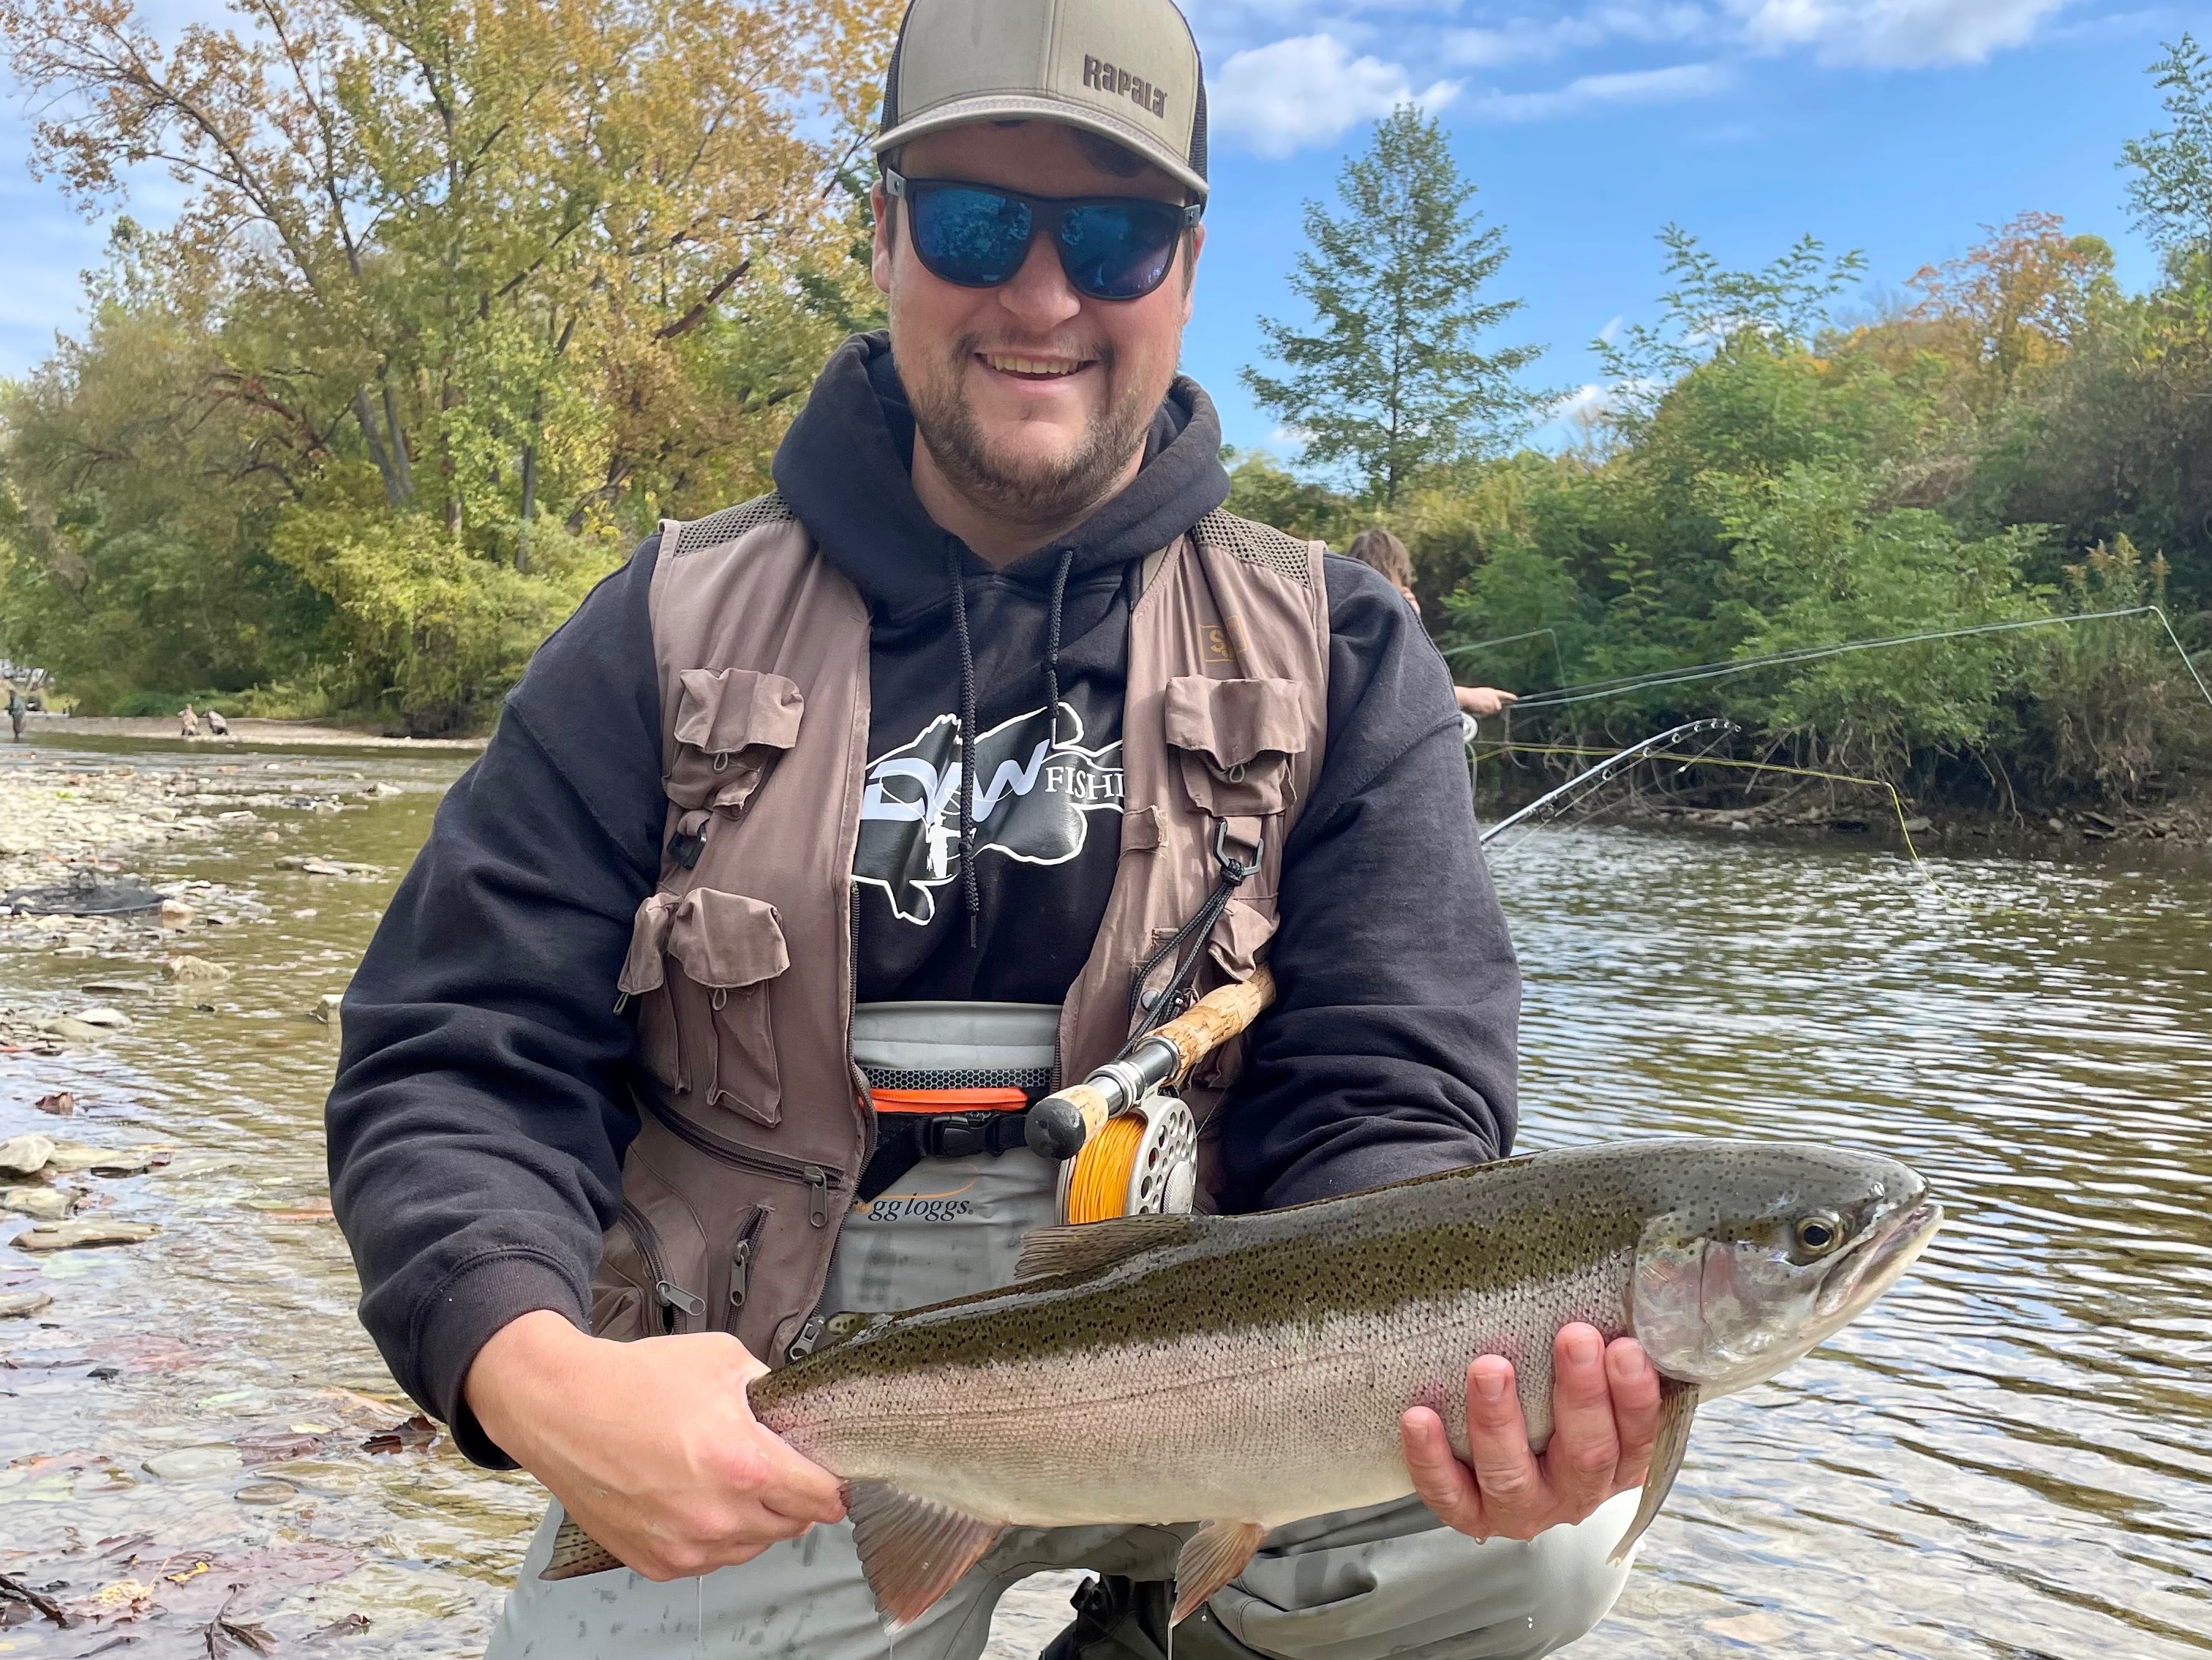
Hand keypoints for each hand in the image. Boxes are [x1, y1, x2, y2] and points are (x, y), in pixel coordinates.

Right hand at [465, 1309, 845, 1580]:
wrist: (563, 1409)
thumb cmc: (635, 1382)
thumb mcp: (723, 1359)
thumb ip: (770, 1390)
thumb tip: (794, 1412)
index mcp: (745, 1464)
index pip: (820, 1497)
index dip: (833, 1485)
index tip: (833, 1479)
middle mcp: (719, 1516)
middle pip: (792, 1524)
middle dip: (794, 1499)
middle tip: (778, 1470)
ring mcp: (687, 1546)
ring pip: (752, 1546)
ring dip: (755, 1520)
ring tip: (730, 1481)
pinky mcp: (658, 1562)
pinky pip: (710, 1559)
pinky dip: (714, 1536)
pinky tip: (697, 1500)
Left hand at [1400, 1324, 1659, 1541]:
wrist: (1499, 1472)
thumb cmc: (1552, 1410)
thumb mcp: (1588, 1389)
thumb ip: (1600, 1358)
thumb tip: (1608, 1296)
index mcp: (1617, 1464)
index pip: (1637, 1437)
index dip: (1634, 1396)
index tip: (1625, 1347)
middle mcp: (1575, 1493)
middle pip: (1585, 1454)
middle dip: (1580, 1394)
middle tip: (1574, 1338)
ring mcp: (1522, 1510)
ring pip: (1512, 1475)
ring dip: (1499, 1421)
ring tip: (1489, 1369)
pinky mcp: (1470, 1515)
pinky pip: (1448, 1493)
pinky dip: (1431, 1458)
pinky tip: (1418, 1417)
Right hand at [1454, 685, 1517, 717]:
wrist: (1467, 697)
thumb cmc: (1471, 695)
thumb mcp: (1483, 693)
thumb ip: (1491, 697)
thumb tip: (1495, 703)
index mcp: (1493, 692)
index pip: (1504, 695)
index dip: (1510, 697)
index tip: (1516, 699)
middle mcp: (1495, 699)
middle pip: (1498, 706)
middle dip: (1493, 707)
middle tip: (1483, 705)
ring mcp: (1492, 705)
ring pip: (1492, 711)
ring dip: (1487, 710)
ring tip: (1478, 706)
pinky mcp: (1489, 710)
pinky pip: (1487, 714)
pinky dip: (1483, 713)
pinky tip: (1477, 709)